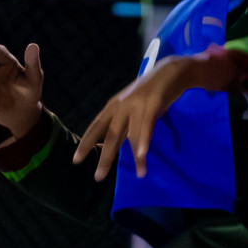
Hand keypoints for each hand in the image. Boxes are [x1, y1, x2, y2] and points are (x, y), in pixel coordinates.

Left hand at [72, 51, 231, 181]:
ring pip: (131, 134)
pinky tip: (142, 155)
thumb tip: (117, 143)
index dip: (86, 143)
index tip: (76, 160)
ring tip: (140, 173)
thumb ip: (125, 122)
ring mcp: (137, 104)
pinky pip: (147, 126)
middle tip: (98, 177)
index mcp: (114, 105)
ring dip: (135, 156)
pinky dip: (144, 141)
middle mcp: (121, 106)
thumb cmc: (151, 91)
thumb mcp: (132, 105)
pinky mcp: (152, 104)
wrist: (171, 70)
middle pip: (110, 135)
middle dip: (105, 157)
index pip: (96, 127)